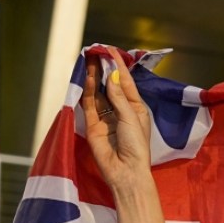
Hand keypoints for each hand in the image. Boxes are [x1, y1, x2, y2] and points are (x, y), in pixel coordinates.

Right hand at [82, 46, 153, 191]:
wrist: (126, 172)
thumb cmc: (136, 146)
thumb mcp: (131, 118)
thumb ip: (119, 97)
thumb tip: (114, 75)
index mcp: (136, 109)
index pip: (127, 83)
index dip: (119, 66)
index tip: (111, 50)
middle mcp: (121, 111)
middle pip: (111, 85)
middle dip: (105, 69)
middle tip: (97, 52)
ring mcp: (106, 118)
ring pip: (98, 93)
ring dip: (95, 77)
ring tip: (90, 60)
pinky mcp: (93, 125)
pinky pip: (89, 104)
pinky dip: (87, 91)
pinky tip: (87, 77)